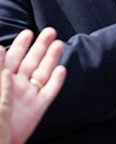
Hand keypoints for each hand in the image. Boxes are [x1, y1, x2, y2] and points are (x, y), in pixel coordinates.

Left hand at [0, 28, 66, 143]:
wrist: (0, 142)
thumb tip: (0, 49)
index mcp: (2, 80)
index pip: (11, 59)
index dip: (20, 45)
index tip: (28, 33)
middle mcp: (17, 85)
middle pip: (31, 62)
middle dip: (40, 46)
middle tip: (50, 31)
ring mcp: (28, 96)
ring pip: (42, 73)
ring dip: (51, 58)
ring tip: (59, 44)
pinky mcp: (38, 108)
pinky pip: (50, 91)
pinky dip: (57, 81)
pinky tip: (62, 69)